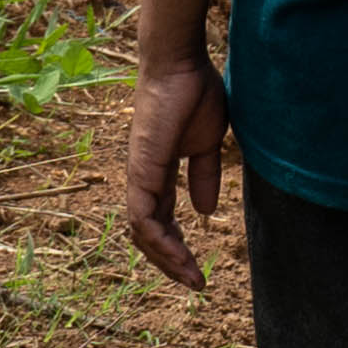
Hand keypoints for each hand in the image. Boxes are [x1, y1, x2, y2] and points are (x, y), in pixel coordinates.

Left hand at [118, 59, 236, 289]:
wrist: (180, 66)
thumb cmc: (194, 93)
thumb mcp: (208, 144)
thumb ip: (204, 176)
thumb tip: (205, 212)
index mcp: (159, 173)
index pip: (161, 220)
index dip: (177, 246)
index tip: (198, 266)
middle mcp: (143, 180)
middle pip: (148, 234)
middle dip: (170, 262)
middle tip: (195, 282)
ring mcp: (139, 177)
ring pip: (142, 233)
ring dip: (166, 259)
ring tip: (191, 276)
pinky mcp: (141, 172)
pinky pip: (144, 218)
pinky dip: (160, 241)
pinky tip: (180, 254)